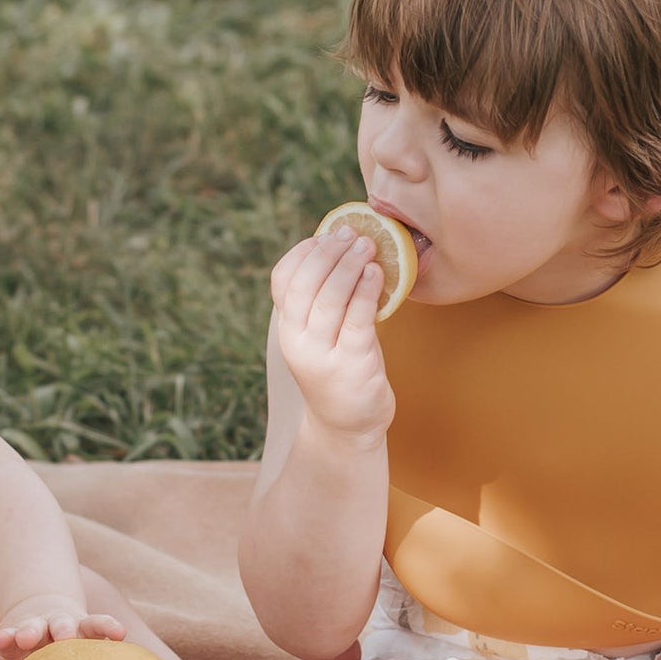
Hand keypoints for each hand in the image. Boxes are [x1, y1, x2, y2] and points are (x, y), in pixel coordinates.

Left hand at [0, 602, 125, 659]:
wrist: (39, 606)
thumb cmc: (19, 649)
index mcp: (15, 640)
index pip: (7, 637)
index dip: (4, 638)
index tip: (0, 639)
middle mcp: (39, 629)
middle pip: (34, 628)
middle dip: (30, 631)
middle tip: (27, 637)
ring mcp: (63, 624)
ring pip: (65, 623)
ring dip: (65, 628)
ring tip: (68, 635)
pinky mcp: (86, 624)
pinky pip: (98, 624)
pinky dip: (108, 626)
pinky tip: (118, 633)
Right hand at [271, 232, 395, 442]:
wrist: (346, 426)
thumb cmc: (339, 370)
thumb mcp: (320, 335)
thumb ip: (322, 300)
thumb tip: (340, 247)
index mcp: (287, 329)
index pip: (283, 280)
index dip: (303, 252)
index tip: (328, 234)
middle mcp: (297, 341)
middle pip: (305, 284)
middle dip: (329, 252)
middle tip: (353, 233)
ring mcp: (322, 355)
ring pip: (328, 299)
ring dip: (349, 265)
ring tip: (368, 246)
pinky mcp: (351, 365)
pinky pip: (357, 320)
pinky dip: (366, 291)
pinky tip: (377, 273)